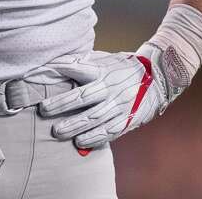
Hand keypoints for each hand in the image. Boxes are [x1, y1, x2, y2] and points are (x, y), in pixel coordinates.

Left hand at [37, 44, 174, 149]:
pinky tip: (80, 142)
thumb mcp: (105, 59)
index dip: (63, 69)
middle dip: (62, 104)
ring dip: (75, 125)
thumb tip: (56, 64)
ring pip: (94, 118)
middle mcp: (110, 88)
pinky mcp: (128, 119)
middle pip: (83, 97)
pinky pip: (110, 131)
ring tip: (57, 131)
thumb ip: (83, 62)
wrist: (157, 78)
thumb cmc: (122, 69)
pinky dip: (95, 138)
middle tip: (44, 110)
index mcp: (103, 71)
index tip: (45, 72)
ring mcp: (120, 105)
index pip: (80, 69)